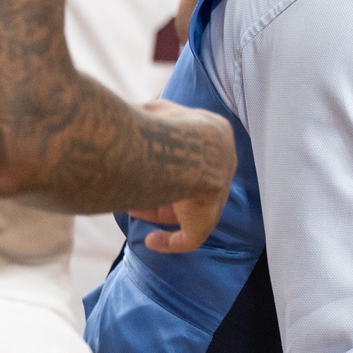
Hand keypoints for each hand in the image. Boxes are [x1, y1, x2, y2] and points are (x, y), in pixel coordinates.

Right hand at [129, 100, 235, 253]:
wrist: (175, 150)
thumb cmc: (161, 126)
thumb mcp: (156, 110)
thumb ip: (152, 115)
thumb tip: (140, 118)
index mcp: (215, 135)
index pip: (192, 152)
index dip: (163, 158)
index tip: (139, 162)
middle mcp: (222, 163)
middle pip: (190, 180)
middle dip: (160, 185)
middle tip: (134, 187)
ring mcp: (218, 192)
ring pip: (189, 207)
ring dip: (160, 210)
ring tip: (131, 207)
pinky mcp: (207, 219)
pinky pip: (191, 237)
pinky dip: (172, 242)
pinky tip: (151, 241)